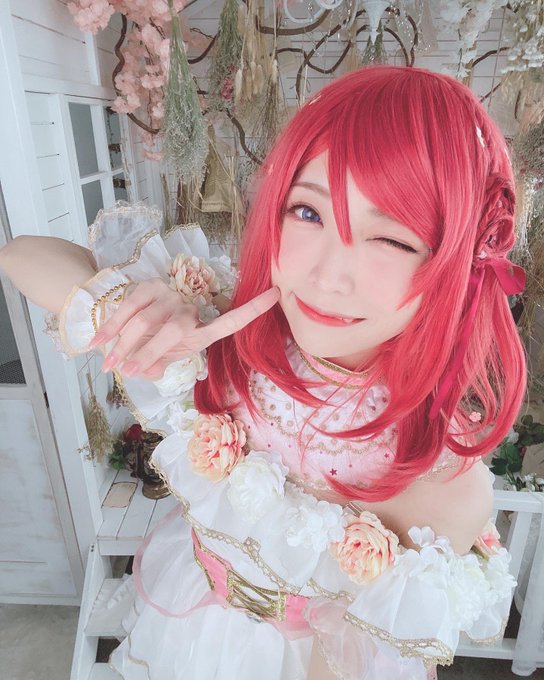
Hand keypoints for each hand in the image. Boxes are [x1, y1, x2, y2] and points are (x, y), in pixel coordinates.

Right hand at [90, 278, 279, 379]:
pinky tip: (98, 345)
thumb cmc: (150, 347)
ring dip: (124, 347)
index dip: (253, 309)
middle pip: (172, 330)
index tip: (277, 293)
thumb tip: (148, 370)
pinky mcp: (146, 287)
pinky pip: (126, 311)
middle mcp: (189, 310)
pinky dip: (111, 331)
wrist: (124, 319)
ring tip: (111, 364)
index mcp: (201, 331)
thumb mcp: (161, 361)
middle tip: (129, 370)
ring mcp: (168, 295)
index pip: (232, 320)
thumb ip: (158, 366)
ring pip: (144, 323)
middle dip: (148, 354)